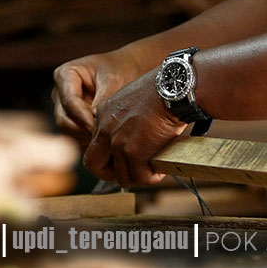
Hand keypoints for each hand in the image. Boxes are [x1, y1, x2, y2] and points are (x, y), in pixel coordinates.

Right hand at [51, 49, 144, 144]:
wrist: (127, 69)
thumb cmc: (119, 69)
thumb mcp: (114, 79)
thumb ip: (104, 98)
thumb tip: (94, 119)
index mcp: (65, 75)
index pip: (69, 101)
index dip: (83, 117)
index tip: (97, 128)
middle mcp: (60, 92)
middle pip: (63, 119)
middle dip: (83, 129)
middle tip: (104, 135)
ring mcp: (63, 107)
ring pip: (68, 130)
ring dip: (85, 136)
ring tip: (107, 136)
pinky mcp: (71, 120)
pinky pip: (75, 136)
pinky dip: (88, 140)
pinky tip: (105, 137)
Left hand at [83, 71, 186, 186]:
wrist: (173, 89)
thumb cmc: (161, 90)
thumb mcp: (132, 99)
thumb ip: (125, 118)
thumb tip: (134, 137)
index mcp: (104, 113)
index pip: (96, 144)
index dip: (109, 156)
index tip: (123, 158)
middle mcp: (105, 128)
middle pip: (93, 164)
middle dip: (111, 173)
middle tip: (131, 172)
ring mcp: (117, 141)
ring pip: (120, 176)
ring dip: (137, 177)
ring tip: (151, 171)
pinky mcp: (133, 152)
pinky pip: (139, 177)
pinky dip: (151, 178)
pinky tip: (159, 171)